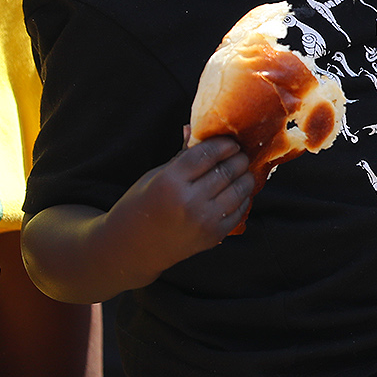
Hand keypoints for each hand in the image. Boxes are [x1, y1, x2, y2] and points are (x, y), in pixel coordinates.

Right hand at [102, 136, 253, 279]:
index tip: (230, 141)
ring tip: (240, 170)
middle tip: (239, 153)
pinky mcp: (214, 235)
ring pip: (240, 189)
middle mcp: (189, 202)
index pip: (208, 153)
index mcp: (170, 182)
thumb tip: (196, 127)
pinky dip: (242, 197)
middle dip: (238, 158)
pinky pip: (240, 210)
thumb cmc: (140, 206)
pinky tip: (237, 191)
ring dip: (244, 176)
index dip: (224, 144)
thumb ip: (182, 155)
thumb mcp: (154, 176)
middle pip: (228, 169)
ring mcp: (204, 221)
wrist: (131, 249)